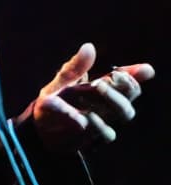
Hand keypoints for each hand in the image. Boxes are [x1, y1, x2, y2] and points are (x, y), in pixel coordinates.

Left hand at [32, 42, 154, 150]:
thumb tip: (89, 47)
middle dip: (126, 85)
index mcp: (103, 89)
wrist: (39, 128)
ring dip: (114, 98)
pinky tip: (87, 115)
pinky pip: (107, 133)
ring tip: (98, 86)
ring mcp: (104, 121)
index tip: (144, 69)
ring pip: (125, 112)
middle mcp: (107, 105)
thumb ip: (76, 67)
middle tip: (110, 76)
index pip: (127, 81)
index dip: (136, 74)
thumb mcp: (62, 82)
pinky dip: (98, 122)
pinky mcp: (95, 137)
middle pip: (131, 95)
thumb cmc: (54, 102)